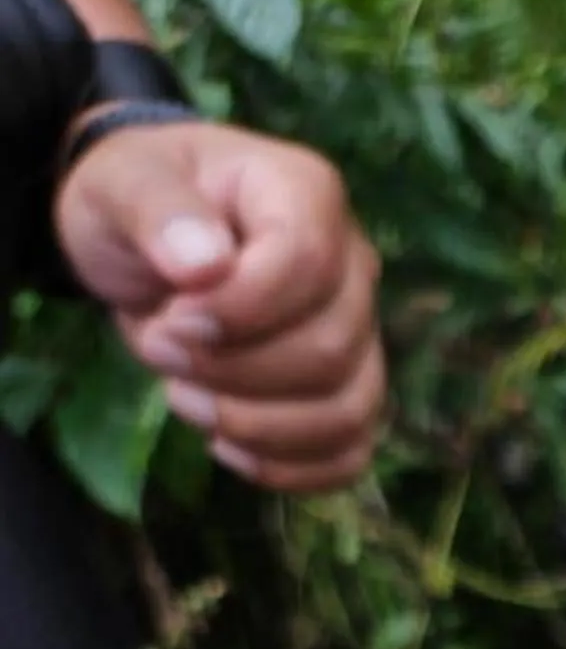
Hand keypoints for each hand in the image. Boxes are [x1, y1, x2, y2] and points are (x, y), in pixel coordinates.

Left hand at [54, 118, 383, 491]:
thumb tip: (204, 265)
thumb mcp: (122, 181)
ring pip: (347, 411)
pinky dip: (289, 466)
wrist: (149, 242)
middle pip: (330, 350)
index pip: (308, 264)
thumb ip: (156, 209)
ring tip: (183, 402)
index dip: (241, 311)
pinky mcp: (347, 393)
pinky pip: (348, 453)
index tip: (169, 322)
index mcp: (307, 195)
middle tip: (158, 352)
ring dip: (259, 427)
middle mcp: (353, 267)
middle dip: (235, 372)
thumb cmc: (141, 200)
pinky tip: (226, 447)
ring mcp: (360, 336)